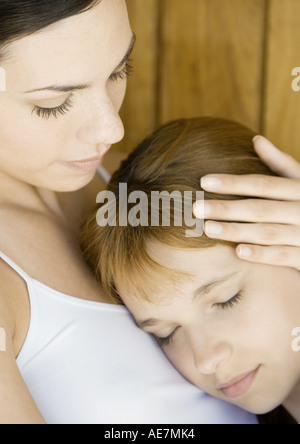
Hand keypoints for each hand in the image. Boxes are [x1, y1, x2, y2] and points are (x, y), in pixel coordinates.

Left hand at [193, 136, 299, 270]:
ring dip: (236, 231)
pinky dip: (261, 254)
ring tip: (208, 229)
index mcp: (299, 189)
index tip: (204, 181)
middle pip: (259, 209)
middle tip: (196, 208)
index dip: (233, 183)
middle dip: (226, 208)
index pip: (262, 184)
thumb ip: (281, 163)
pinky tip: (238, 252)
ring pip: (267, 232)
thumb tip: (257, 139)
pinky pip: (282, 256)